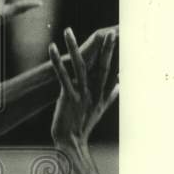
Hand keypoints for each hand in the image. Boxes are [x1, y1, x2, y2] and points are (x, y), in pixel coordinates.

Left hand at [49, 27, 117, 146]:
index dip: (116, 55)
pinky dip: (57, 62)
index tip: (121, 38)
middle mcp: (94, 92)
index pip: (112, 70)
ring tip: (68, 30)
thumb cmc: (83, 124)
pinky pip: (62, 76)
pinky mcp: (68, 97)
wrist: (71, 142)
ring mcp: (82, 94)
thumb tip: (120, 82)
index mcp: (102, 93)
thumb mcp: (100, 108)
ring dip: (73, 47)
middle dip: (107, 49)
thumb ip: (111, 94)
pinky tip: (52, 48)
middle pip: (103, 66)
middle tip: (111, 31)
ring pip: (80, 67)